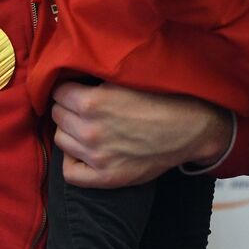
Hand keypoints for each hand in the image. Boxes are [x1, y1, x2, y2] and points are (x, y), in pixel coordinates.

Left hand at [51, 80, 231, 188]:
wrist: (191, 128)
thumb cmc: (162, 98)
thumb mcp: (128, 78)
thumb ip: (97, 77)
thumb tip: (73, 71)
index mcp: (93, 102)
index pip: (59, 92)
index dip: (68, 88)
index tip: (77, 89)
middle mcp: (90, 130)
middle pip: (57, 115)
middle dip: (67, 108)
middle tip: (83, 106)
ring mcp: (97, 157)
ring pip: (60, 140)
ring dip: (70, 131)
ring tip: (86, 126)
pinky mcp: (106, 177)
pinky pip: (70, 173)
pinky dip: (73, 160)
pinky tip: (84, 150)